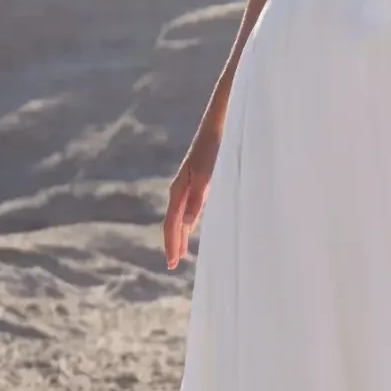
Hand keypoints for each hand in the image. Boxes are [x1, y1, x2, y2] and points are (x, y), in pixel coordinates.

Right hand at [163, 127, 219, 270]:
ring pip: (180, 215)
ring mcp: (188, 184)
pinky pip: (188, 207)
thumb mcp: (207, 175)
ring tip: (180, 253)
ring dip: (179, 234)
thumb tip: (187, 224)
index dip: (172, 244)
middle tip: (172, 265)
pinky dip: (187, 222)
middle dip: (172, 243)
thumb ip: (198, 199)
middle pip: (173, 221)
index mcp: (179, 189)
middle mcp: (180, 188)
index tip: (173, 263)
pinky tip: (190, 227)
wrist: (218, 125)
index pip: (172, 223)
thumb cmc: (214, 149)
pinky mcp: (197, 181)